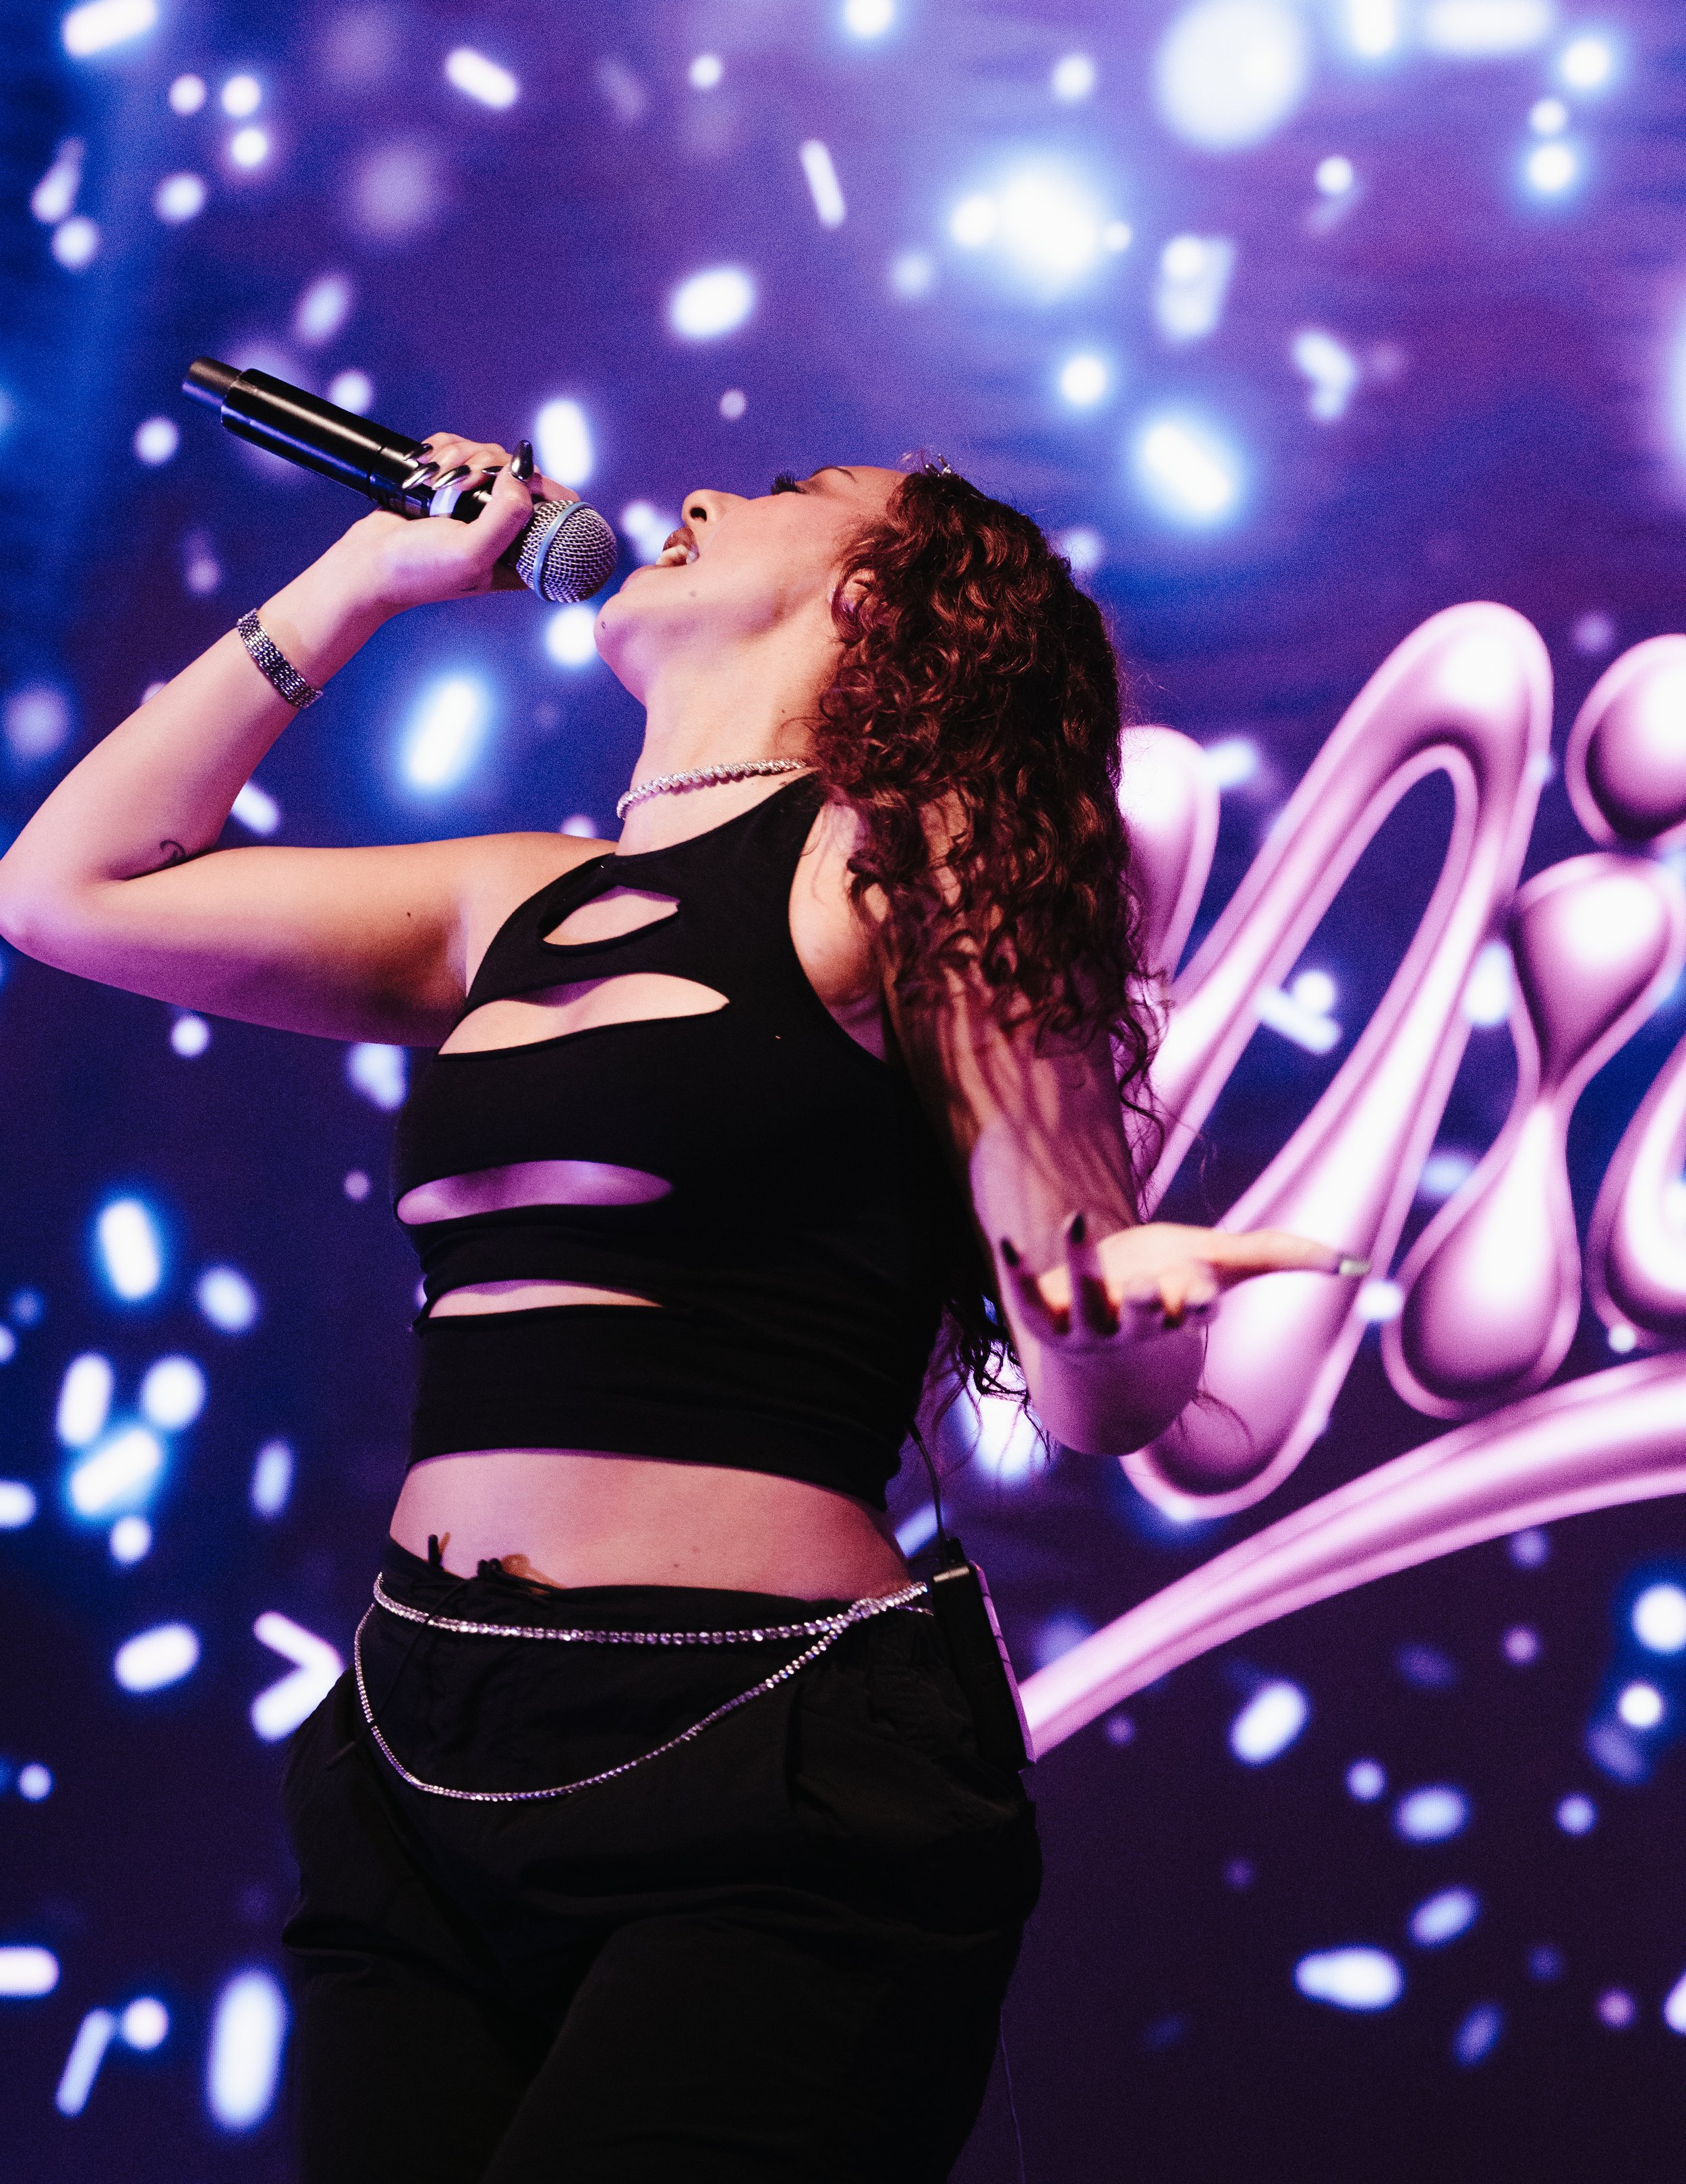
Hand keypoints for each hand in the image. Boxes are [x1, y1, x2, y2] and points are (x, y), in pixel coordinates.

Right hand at [337, 433, 580, 611]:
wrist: (366, 563)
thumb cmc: (418, 570)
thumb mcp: (472, 552)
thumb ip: (507, 516)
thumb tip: (523, 473)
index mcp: (521, 556)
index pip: (559, 512)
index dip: (545, 488)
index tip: (518, 483)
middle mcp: (502, 530)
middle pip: (523, 475)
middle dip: (492, 466)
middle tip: (460, 483)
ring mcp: (475, 506)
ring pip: (489, 456)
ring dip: (460, 456)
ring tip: (434, 482)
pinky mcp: (449, 486)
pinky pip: (460, 449)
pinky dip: (442, 449)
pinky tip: (424, 468)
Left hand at [1001, 1214, 1366, 1344]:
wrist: (1102, 1336)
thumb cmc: (1171, 1288)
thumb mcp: (1224, 1264)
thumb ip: (1283, 1255)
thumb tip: (1354, 1263)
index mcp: (1180, 1312)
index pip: (1195, 1311)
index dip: (1198, 1303)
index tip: (1203, 1296)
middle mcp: (1135, 1324)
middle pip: (1142, 1317)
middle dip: (1146, 1303)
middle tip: (1145, 1287)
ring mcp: (1088, 1327)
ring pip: (1086, 1304)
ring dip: (1082, 1267)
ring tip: (1076, 1218)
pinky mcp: (1047, 1318)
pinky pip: (1029, 1300)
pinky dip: (1018, 1274)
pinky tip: (1006, 1243)